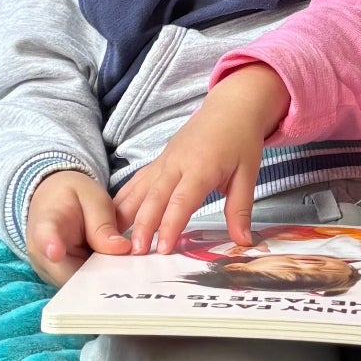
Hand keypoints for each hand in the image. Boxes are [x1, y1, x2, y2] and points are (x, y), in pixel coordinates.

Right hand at [24, 169, 130, 283]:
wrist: (51, 201)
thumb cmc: (72, 197)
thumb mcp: (92, 199)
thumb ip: (103, 224)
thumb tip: (122, 249)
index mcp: (46, 223)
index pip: (45, 236)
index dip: (50, 246)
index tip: (56, 252)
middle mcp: (41, 253)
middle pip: (68, 274)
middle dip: (98, 275)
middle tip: (125, 267)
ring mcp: (49, 270)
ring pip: (78, 286)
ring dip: (100, 279)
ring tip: (119, 265)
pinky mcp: (59, 280)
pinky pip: (82, 287)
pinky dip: (98, 280)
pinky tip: (111, 270)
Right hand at [114, 64, 291, 253]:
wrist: (230, 108)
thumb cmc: (240, 141)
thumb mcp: (248, 174)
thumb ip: (241, 209)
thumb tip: (243, 241)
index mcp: (200, 167)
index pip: (182, 200)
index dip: (171, 225)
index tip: (163, 248)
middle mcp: (176, 164)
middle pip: (154, 197)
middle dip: (143, 225)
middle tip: (135, 252)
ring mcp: (163, 162)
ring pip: (139, 190)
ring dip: (126, 214)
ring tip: (115, 239)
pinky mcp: (158, 162)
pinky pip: (137, 182)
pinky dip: (123, 199)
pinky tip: (112, 217)